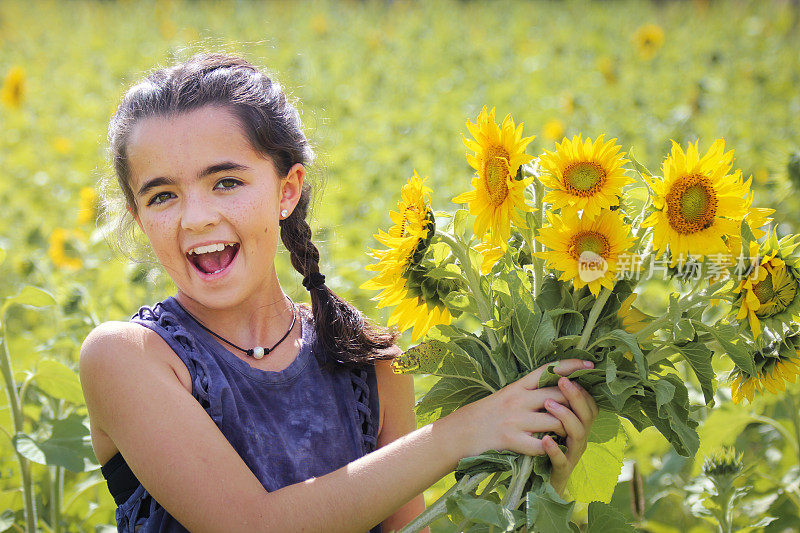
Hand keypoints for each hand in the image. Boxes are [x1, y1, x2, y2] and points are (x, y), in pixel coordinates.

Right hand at [454, 359, 593, 459]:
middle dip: (575, 403)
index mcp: (517, 386)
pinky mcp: (511, 440)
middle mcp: (518, 399)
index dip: (571, 366)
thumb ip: (529, 390)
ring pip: (555, 421)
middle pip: (558, 395)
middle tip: (584, 410)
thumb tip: (557, 386)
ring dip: (566, 428)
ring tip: (569, 433)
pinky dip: (550, 447)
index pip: (549, 370)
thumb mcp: (507, 394)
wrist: (460, 432)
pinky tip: (552, 448)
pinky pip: (540, 445)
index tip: (590, 365)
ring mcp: (515, 420)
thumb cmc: (486, 414)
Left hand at [541, 376, 598, 495]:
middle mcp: (580, 438)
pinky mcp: (561, 470)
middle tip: (562, 381)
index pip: (589, 403)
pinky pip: (561, 460)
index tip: (568, 373)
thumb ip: (555, 401)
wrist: (538, 480)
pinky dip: (554, 449)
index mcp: (579, 424)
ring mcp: (572, 454)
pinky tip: (546, 440)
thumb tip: (555, 373)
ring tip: (548, 404)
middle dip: (576, 396)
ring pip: (578, 433)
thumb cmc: (544, 444)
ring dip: (565, 416)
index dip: (582, 388)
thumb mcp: (551, 421)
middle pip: (587, 415)